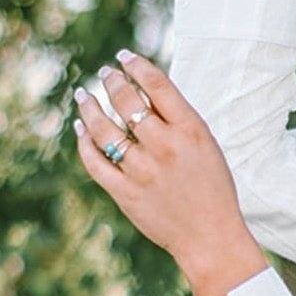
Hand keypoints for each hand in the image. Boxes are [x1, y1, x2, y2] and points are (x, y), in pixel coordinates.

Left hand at [72, 51, 250, 274]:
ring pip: (103, 128)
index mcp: (191, 131)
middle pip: (126, 101)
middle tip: (105, 75)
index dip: (136, 65)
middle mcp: (165, 147)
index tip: (124, 57)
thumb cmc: (213, 190)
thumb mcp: (206, 147)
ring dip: (89, 107)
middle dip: (111, 81)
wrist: (212, 239)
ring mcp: (142, 170)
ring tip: (83, 96)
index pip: (156, 84)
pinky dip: (84, 142)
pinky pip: (95, 161)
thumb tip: (143, 90)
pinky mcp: (126, 193)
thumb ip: (178, 120)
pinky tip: (81, 130)